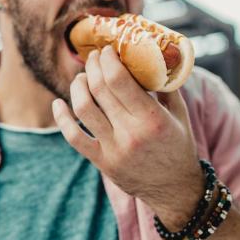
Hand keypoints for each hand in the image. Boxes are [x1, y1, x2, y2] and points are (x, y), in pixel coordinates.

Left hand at [51, 46, 202, 228]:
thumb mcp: (181, 115)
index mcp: (152, 118)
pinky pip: (73, 137)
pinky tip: (58, 104)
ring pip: (82, 108)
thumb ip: (167, 86)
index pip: (119, 80)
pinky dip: (62, 118)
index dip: (107, 60)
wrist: (174, 190)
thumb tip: (154, 56)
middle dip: (93, 67)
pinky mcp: (101, 161)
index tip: (107, 50)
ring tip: (82, 78)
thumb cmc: (178, 147)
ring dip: (77, 87)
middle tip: (93, 57)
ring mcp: (113, 149)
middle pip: (98, 89)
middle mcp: (130, 133)